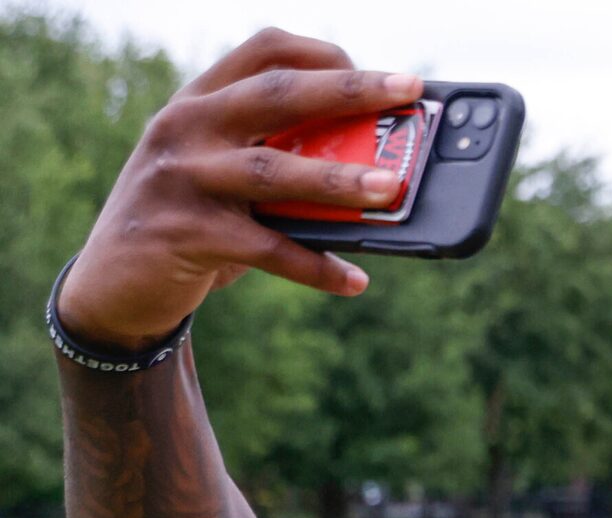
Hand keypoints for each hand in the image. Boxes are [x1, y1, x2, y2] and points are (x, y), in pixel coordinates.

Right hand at [57, 32, 423, 349]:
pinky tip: (354, 280)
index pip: (264, 52)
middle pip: (277, 95)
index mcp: (199, 101)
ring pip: (273, 170)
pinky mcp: (185, 233)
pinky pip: (266, 248)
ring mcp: (182, 177)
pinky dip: (315, 267)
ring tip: (393, 189)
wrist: (115, 282)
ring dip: (338, 180)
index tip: (383, 78)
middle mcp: (186, 127)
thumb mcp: (223, 172)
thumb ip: (276, 159)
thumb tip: (378, 171)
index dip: (326, 56)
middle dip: (348, 91)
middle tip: (405, 93)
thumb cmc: (192, 220)